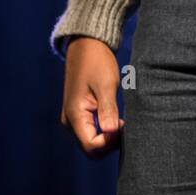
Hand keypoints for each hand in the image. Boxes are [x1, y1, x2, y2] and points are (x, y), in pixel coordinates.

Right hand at [60, 37, 123, 156]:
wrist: (86, 45)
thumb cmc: (96, 62)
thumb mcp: (106, 85)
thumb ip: (108, 110)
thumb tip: (111, 133)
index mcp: (74, 115)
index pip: (92, 146)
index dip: (110, 142)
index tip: (123, 125)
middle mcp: (70, 121)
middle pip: (90, 148)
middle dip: (109, 143)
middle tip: (125, 125)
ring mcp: (73, 118)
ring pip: (91, 141)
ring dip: (107, 138)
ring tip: (122, 121)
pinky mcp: (79, 114)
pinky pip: (91, 132)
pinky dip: (104, 131)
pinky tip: (116, 119)